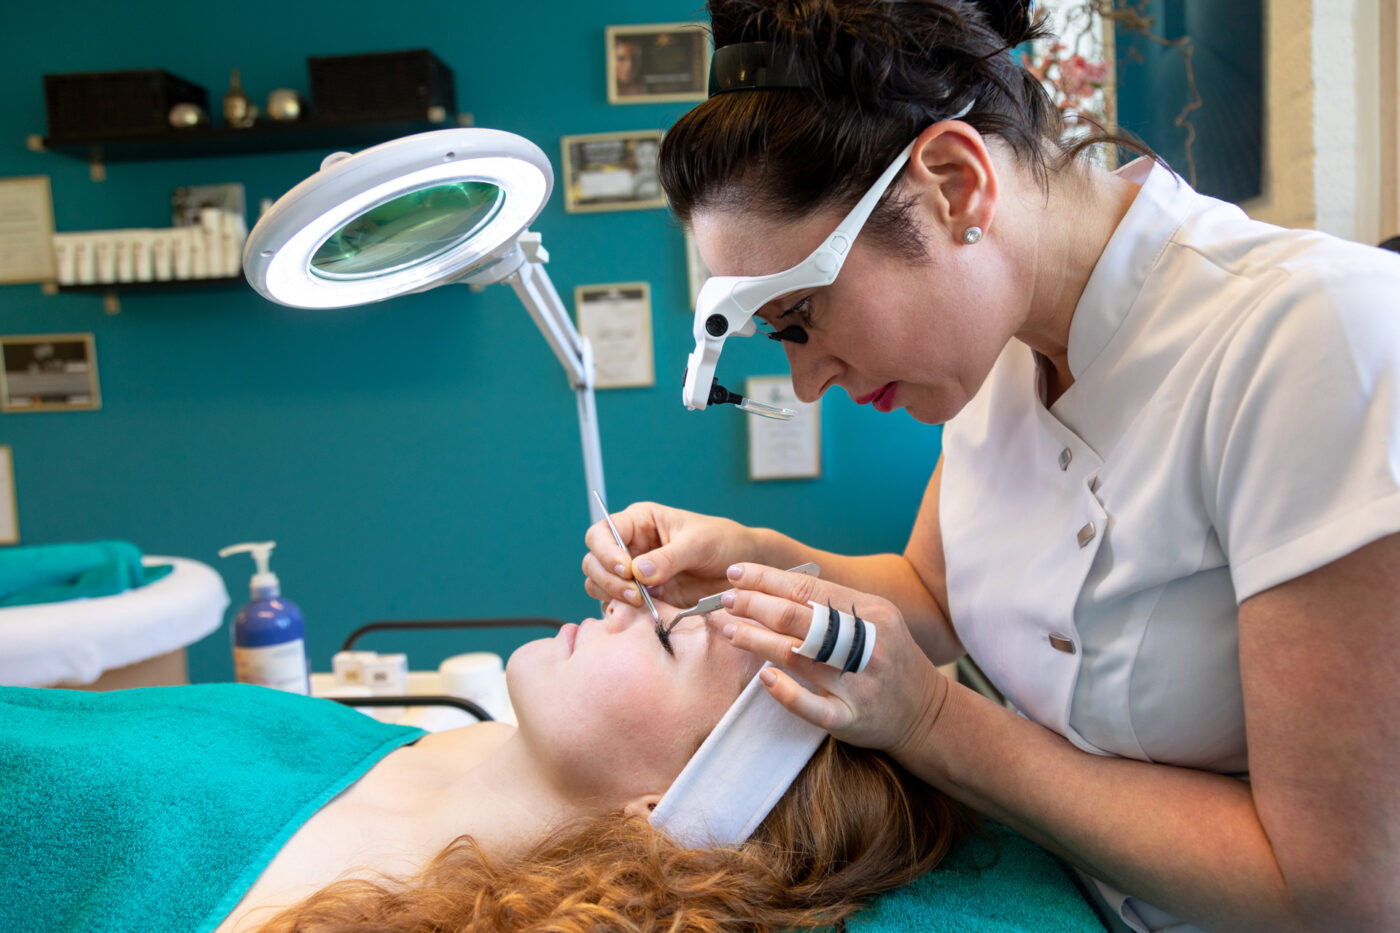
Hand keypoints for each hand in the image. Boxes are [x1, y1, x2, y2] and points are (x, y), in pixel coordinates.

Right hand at [581, 502, 756, 609]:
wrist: (742, 567)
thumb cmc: (723, 541)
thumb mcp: (699, 543)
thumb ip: (669, 557)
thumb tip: (638, 572)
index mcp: (639, 522)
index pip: (601, 533)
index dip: (606, 552)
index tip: (626, 570)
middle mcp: (630, 547)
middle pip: (594, 562)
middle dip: (608, 579)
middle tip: (636, 594)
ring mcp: (633, 574)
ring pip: (599, 585)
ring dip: (613, 596)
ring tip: (642, 603)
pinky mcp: (643, 597)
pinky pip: (619, 606)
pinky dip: (624, 611)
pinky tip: (644, 612)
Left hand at [719, 562, 949, 755]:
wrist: (926, 711)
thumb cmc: (888, 657)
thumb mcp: (873, 618)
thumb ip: (832, 601)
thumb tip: (775, 584)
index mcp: (870, 613)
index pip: (809, 588)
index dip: (767, 579)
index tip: (736, 573)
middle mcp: (866, 645)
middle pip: (799, 618)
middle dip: (755, 605)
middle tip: (726, 600)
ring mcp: (858, 684)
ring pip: (799, 657)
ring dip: (757, 640)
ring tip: (729, 629)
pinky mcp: (851, 719)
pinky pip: (813, 706)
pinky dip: (787, 691)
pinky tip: (764, 677)